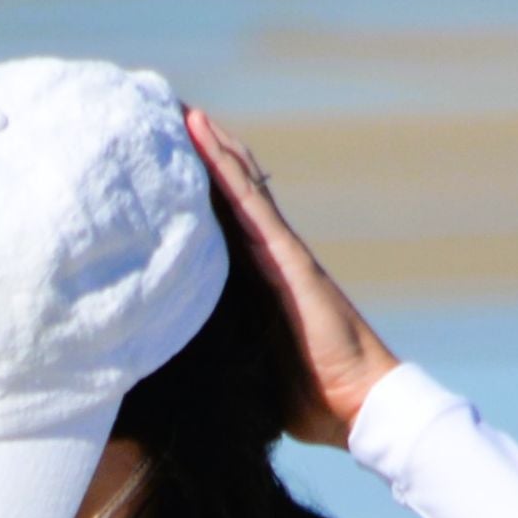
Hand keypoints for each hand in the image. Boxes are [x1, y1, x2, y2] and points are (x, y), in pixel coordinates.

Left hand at [184, 108, 397, 448]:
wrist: (358, 407)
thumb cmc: (306, 398)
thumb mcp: (245, 367)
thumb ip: (217, 351)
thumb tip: (165, 362)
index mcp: (258, 280)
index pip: (220, 222)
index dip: (195, 189)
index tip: (159, 160)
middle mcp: (270, 256)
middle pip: (230, 192)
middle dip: (199, 155)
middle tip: (158, 116)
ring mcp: (281, 253)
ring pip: (238, 183)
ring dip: (208, 145)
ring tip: (175, 109)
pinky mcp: (288, 260)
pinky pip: (249, 201)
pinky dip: (224, 166)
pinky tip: (200, 133)